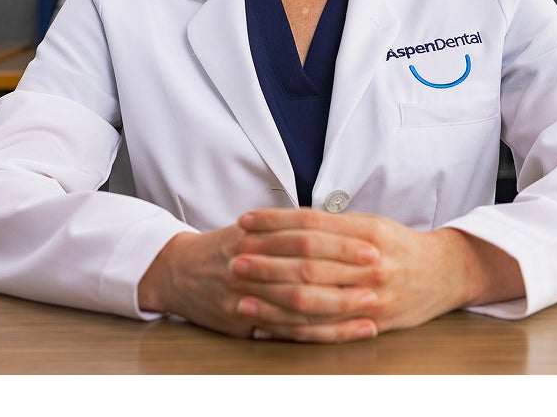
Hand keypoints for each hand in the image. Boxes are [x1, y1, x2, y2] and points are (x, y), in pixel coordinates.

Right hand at [137, 221, 379, 342]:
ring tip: (372, 307)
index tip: (372, 244)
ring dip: (338, 306)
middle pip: (305, 267)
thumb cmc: (225, 247)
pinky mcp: (242, 323)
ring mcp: (245, 295)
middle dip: (344, 271)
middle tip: (379, 272)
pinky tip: (346, 332)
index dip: (341, 241)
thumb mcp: (254, 228)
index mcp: (257, 235)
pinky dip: (319, 333)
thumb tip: (339, 223)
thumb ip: (291, 227)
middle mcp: (249, 262)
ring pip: (298, 303)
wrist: (177, 272)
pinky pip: (287, 331)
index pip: (306, 234)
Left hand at [233, 208, 524, 337]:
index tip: (245, 221)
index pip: (313, 224)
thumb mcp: (372, 224)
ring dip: (273, 299)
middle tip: (235, 259)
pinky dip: (293, 330)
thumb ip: (333, 224)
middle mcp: (370, 264)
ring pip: (314, 300)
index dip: (276, 222)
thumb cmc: (401, 245)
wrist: (446, 272)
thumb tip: (285, 221)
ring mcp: (371, 297)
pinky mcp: (372, 323)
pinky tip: (267, 326)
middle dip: (268, 262)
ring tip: (241, 295)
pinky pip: (325, 330)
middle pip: (309, 263)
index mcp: (368, 232)